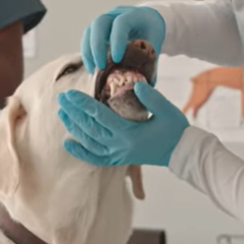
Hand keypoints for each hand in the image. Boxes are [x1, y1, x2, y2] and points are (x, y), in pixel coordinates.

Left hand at [57, 82, 188, 166]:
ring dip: (73, 127)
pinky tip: (67, 143)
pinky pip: (95, 158)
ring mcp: (117, 154)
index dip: (82, 104)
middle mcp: (119, 146)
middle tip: (61, 98)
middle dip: (73, 112)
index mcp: (129, 133)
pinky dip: (80, 152)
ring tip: (62, 113)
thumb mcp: (167, 110)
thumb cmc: (175, 129)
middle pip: (89, 128)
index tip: (69, 94)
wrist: (181, 153)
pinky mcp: (119, 159)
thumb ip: (151, 97)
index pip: (99, 116)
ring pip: (89, 142)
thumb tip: (135, 84)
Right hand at [81, 6, 166, 74]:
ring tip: (93, 70)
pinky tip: (91, 67)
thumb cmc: (151, 34)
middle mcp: (116, 13)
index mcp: (134, 15)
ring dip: (88, 51)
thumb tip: (143, 86)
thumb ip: (149, 63)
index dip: (117, 40)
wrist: (148, 21)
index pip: (121, 23)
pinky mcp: (97, 28)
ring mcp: (105, 19)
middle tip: (101, 67)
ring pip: (90, 30)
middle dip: (97, 46)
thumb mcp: (154, 46)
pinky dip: (87, 52)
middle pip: (99, 23)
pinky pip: (87, 37)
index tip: (117, 59)